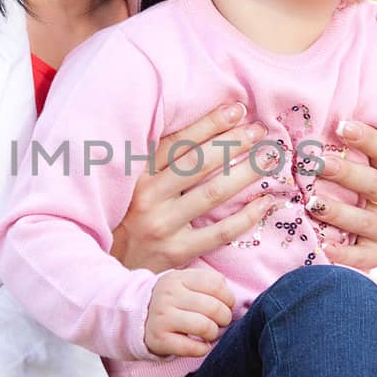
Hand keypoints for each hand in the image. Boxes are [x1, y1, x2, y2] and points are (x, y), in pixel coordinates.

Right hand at [110, 103, 276, 273]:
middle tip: (259, 131)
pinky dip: (246, 216)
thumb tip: (201, 131)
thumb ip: (155, 162)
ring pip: (212, 194)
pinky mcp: (177, 251)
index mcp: (137, 175)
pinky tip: (265, 201)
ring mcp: (163, 225)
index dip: (208, 124)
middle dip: (232, 143)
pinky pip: (220, 232)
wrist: (107, 267)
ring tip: (269, 158)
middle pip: (198, 164)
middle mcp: (148, 197)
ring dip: (245, 173)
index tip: (236, 109)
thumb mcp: (128, 185)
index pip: (177, 143)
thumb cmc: (124, 219)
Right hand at [144, 267, 234, 358]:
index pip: (216, 284)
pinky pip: (193, 348)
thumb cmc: (172, 302)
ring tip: (209, 333)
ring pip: (205, 327)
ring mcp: (162, 317)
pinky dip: (203, 349)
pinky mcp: (159, 339)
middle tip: (220, 322)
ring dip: (213, 334)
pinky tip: (200, 345)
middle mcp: (169, 295)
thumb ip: (209, 286)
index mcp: (178, 278)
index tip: (225, 305)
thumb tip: (236, 303)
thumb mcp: (184, 284)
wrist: (137, 318)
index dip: (228, 298)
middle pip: (214, 307)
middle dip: (224, 318)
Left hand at [314, 120, 376, 273]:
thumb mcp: (336, 165)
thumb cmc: (334, 187)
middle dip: (347, 173)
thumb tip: (299, 115)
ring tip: (312, 204)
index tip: (340, 126)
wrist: (343, 234)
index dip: (367, 138)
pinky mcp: (375, 253)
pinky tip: (323, 245)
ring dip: (341, 212)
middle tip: (317, 163)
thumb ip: (328, 147)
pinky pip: (365, 257)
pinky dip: (345, 253)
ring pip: (369, 220)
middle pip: (376, 184)